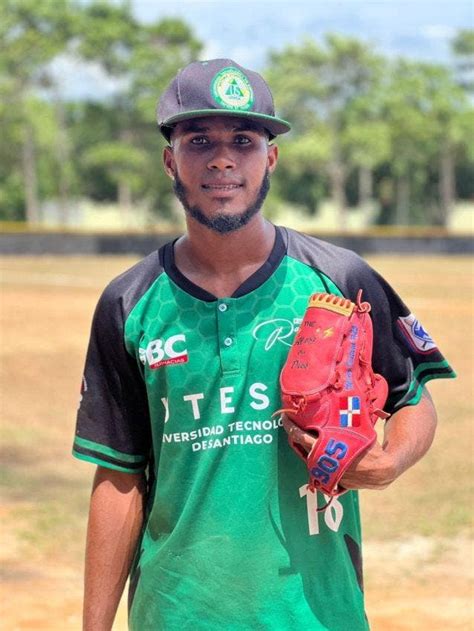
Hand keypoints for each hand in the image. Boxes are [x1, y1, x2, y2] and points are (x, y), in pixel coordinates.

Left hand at [282, 415, 398, 490]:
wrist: (382, 471)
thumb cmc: (369, 446)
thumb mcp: (357, 428)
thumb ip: (347, 416)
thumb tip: (345, 392)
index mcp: (325, 448)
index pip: (299, 436)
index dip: (289, 426)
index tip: (285, 417)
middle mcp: (322, 462)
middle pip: (299, 447)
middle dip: (292, 435)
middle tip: (288, 423)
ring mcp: (325, 473)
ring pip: (306, 458)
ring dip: (301, 447)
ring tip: (298, 434)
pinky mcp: (330, 481)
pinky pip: (317, 468)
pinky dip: (314, 459)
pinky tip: (312, 450)